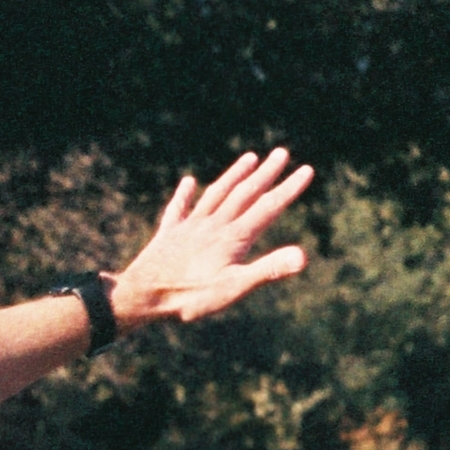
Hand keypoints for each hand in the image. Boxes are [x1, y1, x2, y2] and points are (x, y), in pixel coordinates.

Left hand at [108, 151, 313, 330]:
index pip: (268, 208)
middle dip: (265, 174)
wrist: (142, 295)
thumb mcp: (235, 288)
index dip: (289, 189)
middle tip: (282, 153)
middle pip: (244, 193)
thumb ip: (268, 270)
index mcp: (233, 237)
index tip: (307, 169)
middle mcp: (213, 225)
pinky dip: (185, 194)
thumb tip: (303, 256)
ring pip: (216, 194)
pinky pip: (178, 209)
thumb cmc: (190, 296)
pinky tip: (188, 182)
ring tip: (249, 158)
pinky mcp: (169, 234)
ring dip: (234, 175)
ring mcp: (190, 227)